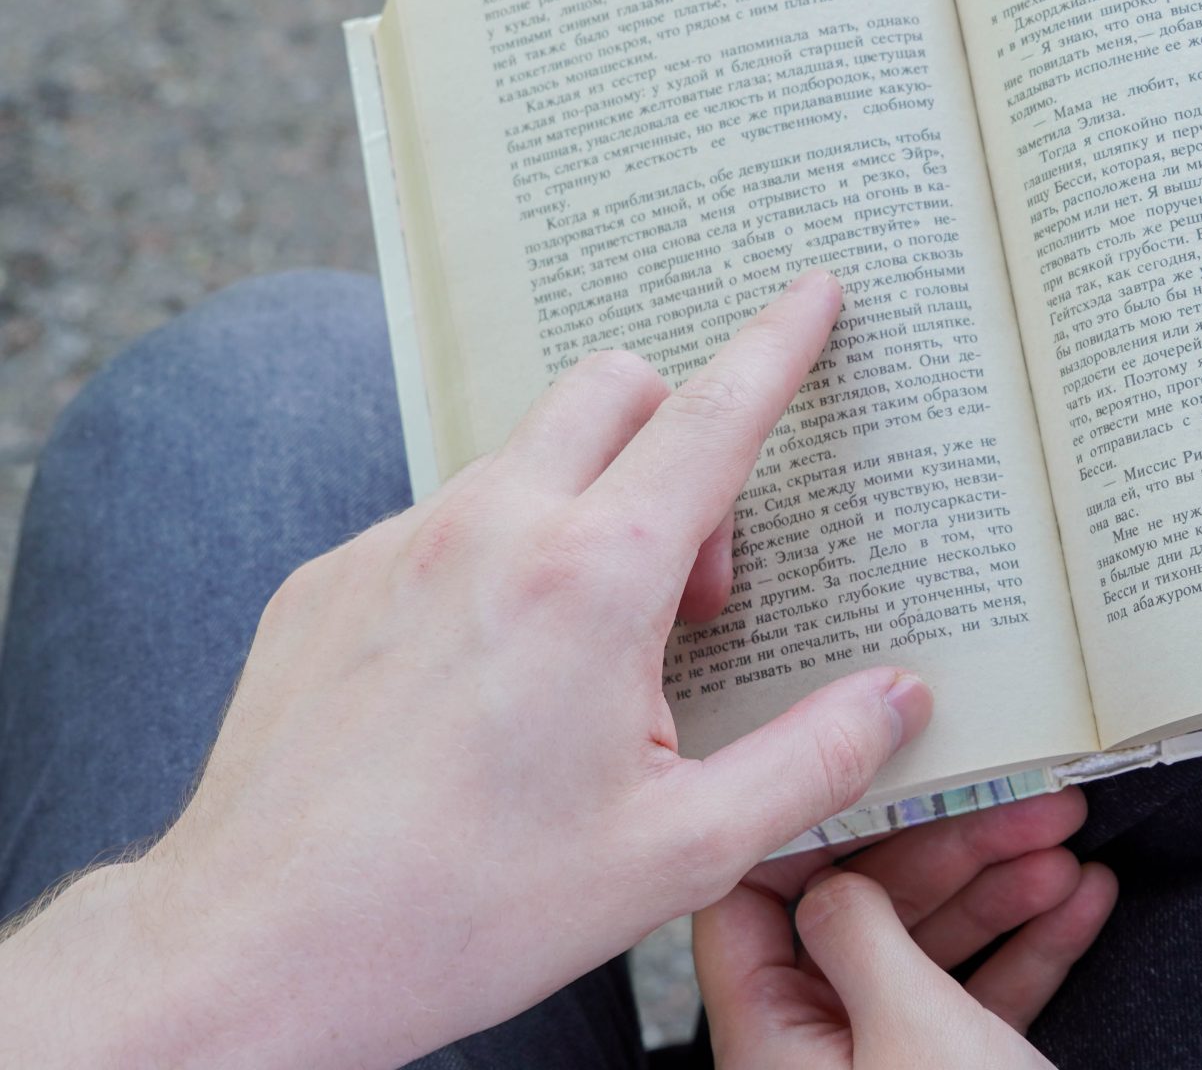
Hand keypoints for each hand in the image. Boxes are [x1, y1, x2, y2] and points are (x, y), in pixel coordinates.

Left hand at [5, 270, 933, 1066]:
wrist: (258, 951)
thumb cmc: (470, 910)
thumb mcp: (680, 853)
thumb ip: (814, 760)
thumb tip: (901, 697)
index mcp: (593, 580)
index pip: (713, 416)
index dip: (778, 345)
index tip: (813, 291)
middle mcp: (490, 529)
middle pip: (613, 389)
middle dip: (678, 436)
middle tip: (692, 590)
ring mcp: (394, 546)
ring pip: (522, 458)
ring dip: (583, 511)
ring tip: (582, 666)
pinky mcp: (324, 582)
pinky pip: (438, 523)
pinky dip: (491, 566)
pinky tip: (477, 692)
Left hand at [696, 789, 1116, 1067]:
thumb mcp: (909, 1028)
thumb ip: (862, 932)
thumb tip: (828, 872)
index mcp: (767, 1038)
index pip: (754, 899)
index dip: (817, 825)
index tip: (886, 767)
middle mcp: (815, 1052)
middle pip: (863, 912)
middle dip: (952, 850)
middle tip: (1027, 800)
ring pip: (932, 949)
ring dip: (1004, 889)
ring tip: (1068, 845)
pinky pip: (980, 997)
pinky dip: (1031, 947)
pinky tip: (1082, 904)